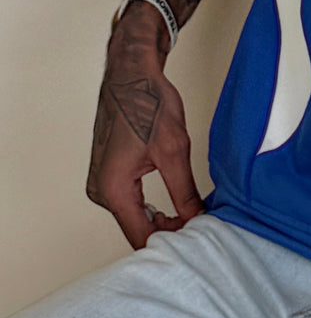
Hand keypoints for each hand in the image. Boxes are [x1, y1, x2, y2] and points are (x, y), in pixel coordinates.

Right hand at [87, 13, 203, 248]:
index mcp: (113, 190)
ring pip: (134, 218)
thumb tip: (199, 220)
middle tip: (202, 229)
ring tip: (193, 217)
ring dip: (162, 222)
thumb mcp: (174, 150)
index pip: (143, 237)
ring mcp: (102, 184)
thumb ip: (185, 192)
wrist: (131, 75)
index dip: (173, 243)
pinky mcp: (109, 175)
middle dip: (170, 233)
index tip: (199, 240)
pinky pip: (130, 204)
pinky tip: (176, 207)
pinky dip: (151, 208)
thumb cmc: (147, 104)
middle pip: (137, 231)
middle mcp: (101, 191)